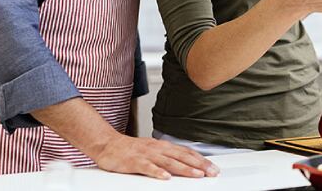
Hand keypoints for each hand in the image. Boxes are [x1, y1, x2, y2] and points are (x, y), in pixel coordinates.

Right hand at [93, 134, 219, 179]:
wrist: (108, 144)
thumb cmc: (131, 149)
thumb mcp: (153, 150)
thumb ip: (168, 156)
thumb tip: (186, 163)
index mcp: (163, 146)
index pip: (186, 152)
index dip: (201, 160)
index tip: (213, 168)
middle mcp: (157, 149)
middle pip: (182, 156)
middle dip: (199, 164)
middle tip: (212, 172)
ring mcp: (146, 155)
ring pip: (168, 162)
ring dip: (184, 168)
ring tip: (196, 174)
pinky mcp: (134, 162)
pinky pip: (147, 167)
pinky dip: (157, 172)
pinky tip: (165, 177)